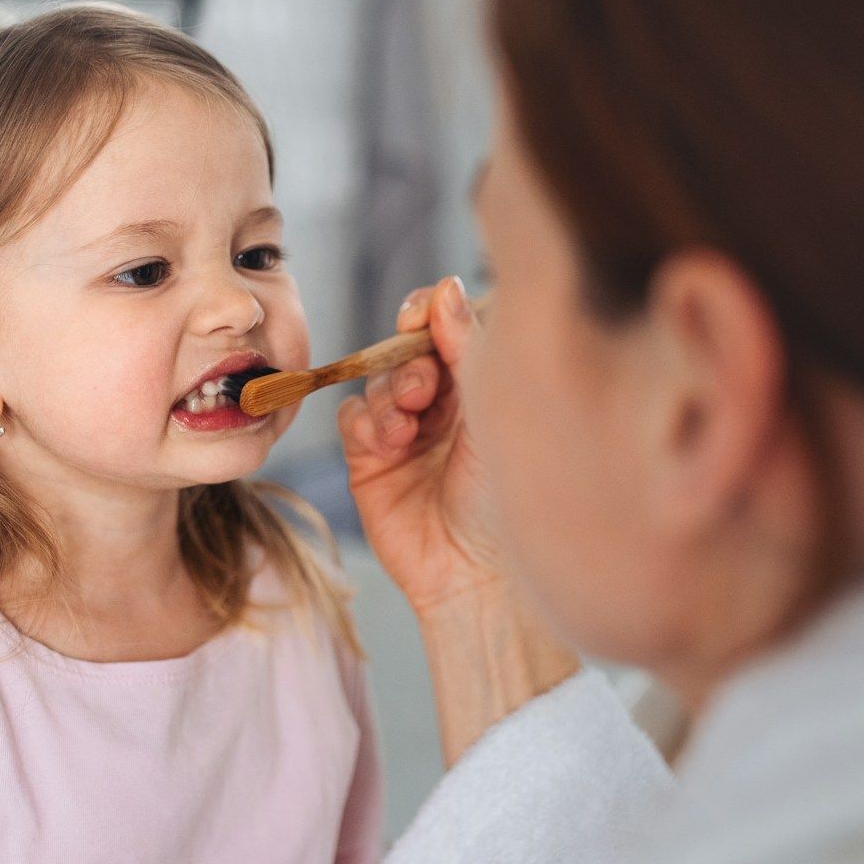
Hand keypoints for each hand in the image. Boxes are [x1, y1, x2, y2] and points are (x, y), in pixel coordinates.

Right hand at [340, 276, 579, 762]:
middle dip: (409, 354)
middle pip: (407, 346)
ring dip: (391, 392)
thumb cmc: (510, 499)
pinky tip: (391, 443)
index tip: (427, 312)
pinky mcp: (371, 461)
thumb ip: (469, 349)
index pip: (449, 326)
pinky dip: (368, 422)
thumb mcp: (495, 413)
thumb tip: (445, 286)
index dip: (432, 312)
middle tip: (426, 380)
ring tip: (412, 423)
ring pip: (377, 379)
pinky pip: (353, 418)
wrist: (484, 577)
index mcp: (485, 385)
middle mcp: (445, 402)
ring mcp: (406, 430)